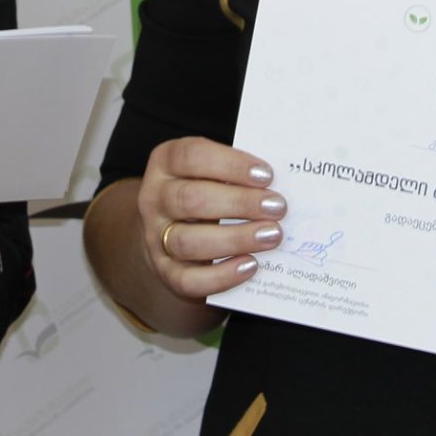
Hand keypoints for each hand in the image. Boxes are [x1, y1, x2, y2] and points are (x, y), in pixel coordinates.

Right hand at [136, 136, 284, 301]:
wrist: (174, 232)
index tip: (267, 175)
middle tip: (278, 207)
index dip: (230, 164)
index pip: (191, 156)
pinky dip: (222, 275)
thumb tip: (281, 184)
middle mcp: (154, 198)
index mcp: (165, 163)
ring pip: (188, 241)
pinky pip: (188, 279)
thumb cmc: (205, 192)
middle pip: (190, 199)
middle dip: (239, 203)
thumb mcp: (212, 172)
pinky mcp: (166, 271)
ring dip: (235, 239)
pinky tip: (251, 265)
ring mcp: (156, 237)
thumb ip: (237, 173)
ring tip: (272, 235)